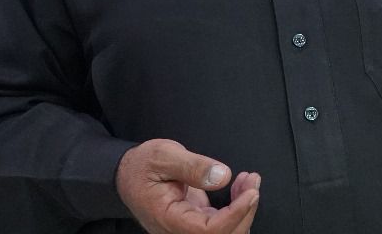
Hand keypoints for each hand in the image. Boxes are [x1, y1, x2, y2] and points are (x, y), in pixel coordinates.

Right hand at [116, 139, 259, 233]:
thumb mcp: (164, 156)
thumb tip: (222, 176)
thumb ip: (192, 166)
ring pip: (226, 232)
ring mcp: (188, 229)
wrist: (128, 174)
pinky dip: (237, 207)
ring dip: (245, 210)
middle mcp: (178, 231)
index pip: (208, 231)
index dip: (235, 214)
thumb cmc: (142, 165)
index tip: (250, 192)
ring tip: (249, 180)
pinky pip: (222, 224)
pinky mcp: (196, 222)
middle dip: (245, 211)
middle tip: (253, 180)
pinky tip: (240, 186)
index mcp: (168, 220)